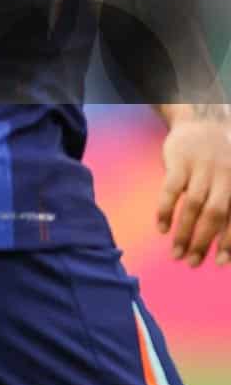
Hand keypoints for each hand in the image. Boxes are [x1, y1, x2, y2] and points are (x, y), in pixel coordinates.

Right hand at [159, 105, 230, 266]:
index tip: (219, 263)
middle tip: (191, 263)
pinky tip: (161, 227)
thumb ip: (229, 203)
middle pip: (214, 215)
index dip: (228, 242)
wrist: (203, 120)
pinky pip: (170, 190)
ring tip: (175, 253)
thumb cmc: (222, 157)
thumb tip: (226, 241)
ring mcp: (200, 168)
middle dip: (203, 242)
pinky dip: (165, 210)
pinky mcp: (178, 161)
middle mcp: (224, 176)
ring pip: (192, 206)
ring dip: (183, 232)